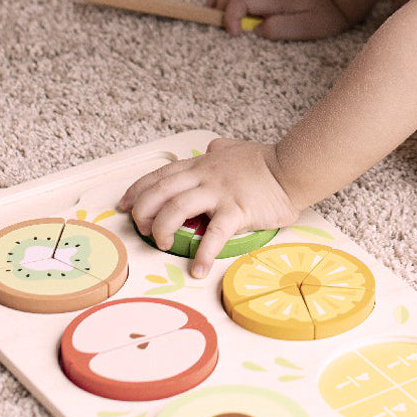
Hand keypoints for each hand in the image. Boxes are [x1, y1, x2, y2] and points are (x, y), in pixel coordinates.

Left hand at [118, 138, 299, 277]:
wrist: (291, 169)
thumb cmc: (265, 161)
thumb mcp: (235, 148)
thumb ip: (219, 149)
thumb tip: (212, 148)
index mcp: (201, 165)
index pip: (159, 176)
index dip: (136, 191)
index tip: (124, 205)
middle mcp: (205, 177)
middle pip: (160, 192)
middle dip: (143, 212)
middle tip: (143, 230)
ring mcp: (219, 193)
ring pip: (177, 208)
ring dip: (163, 229)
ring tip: (164, 246)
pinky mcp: (237, 210)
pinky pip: (215, 233)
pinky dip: (203, 253)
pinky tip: (197, 269)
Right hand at [208, 0, 350, 39]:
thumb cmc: (324, 15)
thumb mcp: (306, 29)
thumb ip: (278, 28)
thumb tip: (255, 29)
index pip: (240, 0)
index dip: (230, 17)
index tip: (234, 34)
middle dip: (222, 10)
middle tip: (228, 30)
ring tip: (215, 15)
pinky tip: (224, 2)